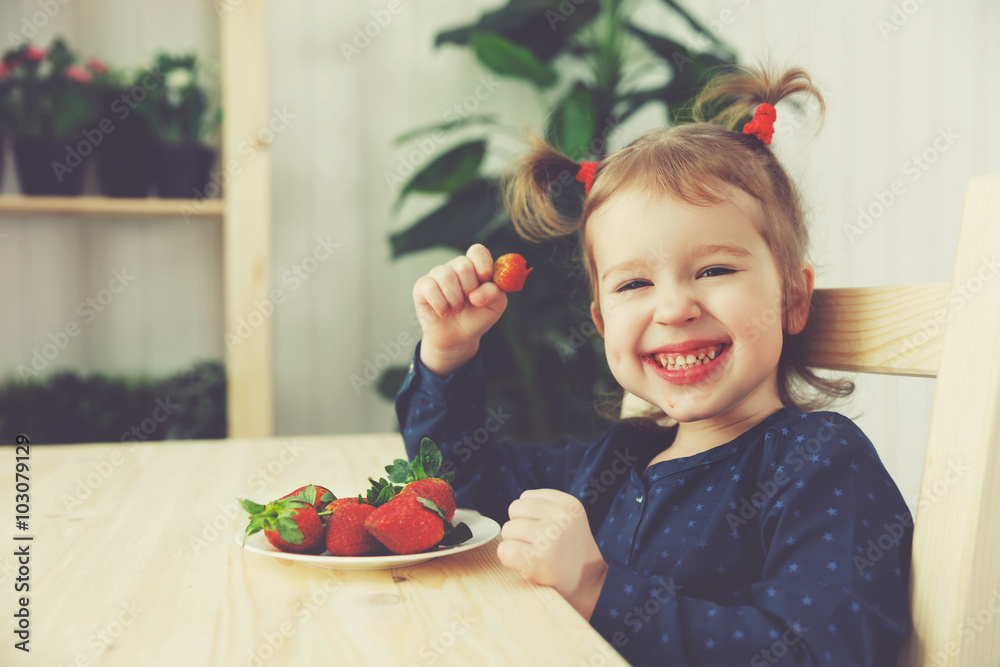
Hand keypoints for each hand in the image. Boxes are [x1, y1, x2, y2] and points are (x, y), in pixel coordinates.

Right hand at [413, 243, 506, 375]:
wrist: (458, 337)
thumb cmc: (478, 317)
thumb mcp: (495, 306)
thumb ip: (495, 294)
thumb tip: (476, 294)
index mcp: (475, 266)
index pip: (477, 251)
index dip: (482, 264)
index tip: (485, 280)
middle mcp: (455, 267)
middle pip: (463, 265)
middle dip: (470, 288)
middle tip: (471, 301)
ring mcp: (438, 274)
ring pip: (446, 275)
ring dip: (455, 299)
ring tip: (458, 309)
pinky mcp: (422, 286)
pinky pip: (430, 287)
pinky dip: (440, 305)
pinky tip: (444, 313)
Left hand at [497, 489, 608, 619]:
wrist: (588, 586)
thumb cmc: (570, 552)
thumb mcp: (568, 519)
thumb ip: (544, 507)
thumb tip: (513, 508)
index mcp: (568, 504)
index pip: (526, 496)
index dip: (528, 515)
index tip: (545, 531)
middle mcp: (560, 518)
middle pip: (514, 509)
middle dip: (519, 527)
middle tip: (538, 544)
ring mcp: (549, 539)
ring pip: (507, 530)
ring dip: (515, 544)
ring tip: (535, 554)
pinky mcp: (537, 561)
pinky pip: (504, 550)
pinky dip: (508, 559)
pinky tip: (527, 565)